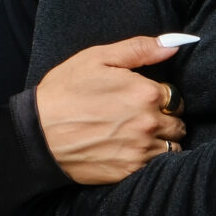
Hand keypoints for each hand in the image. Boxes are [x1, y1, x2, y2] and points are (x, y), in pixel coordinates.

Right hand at [34, 36, 186, 184]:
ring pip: (172, 147)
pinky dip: (151, 159)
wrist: (37, 133)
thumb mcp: (98, 58)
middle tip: (142, 118)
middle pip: (178, 123)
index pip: (175, 97)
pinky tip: (132, 151)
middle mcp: (149, 123)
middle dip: (166, 119)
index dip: (161, 97)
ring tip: (139, 135)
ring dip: (162, 141)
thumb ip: (140, 49)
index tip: (145, 99)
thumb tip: (175, 45)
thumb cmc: (64, 91)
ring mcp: (140, 150)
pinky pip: (157, 166)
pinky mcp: (129, 171)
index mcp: (146, 93)